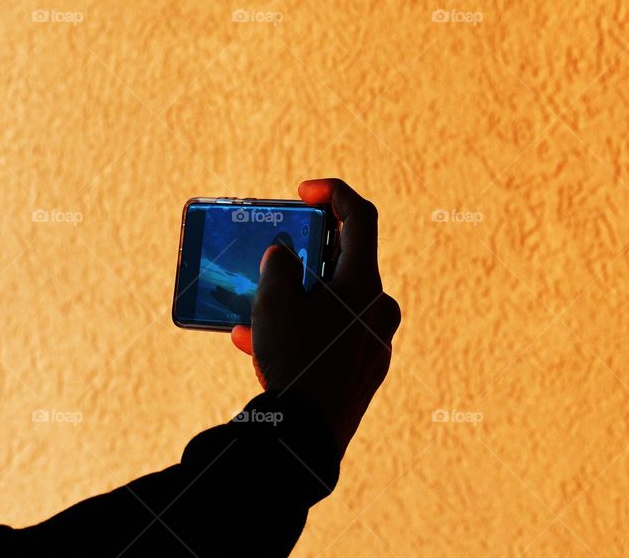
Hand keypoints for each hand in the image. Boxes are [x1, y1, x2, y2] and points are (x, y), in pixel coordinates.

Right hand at [231, 178, 400, 457]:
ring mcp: (375, 343)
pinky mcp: (364, 372)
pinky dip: (302, 332)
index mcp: (364, 285)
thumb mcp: (273, 303)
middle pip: (346, 264)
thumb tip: (283, 257)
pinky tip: (257, 345)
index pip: (361, 217)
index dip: (334, 193)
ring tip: (250, 313)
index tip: (305, 192)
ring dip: (295, 300)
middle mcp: (379, 310)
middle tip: (276, 256)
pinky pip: (333, 338)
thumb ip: (278, 267)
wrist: (307, 437)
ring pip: (334, 305)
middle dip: (305, 256)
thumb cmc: (293, 360)